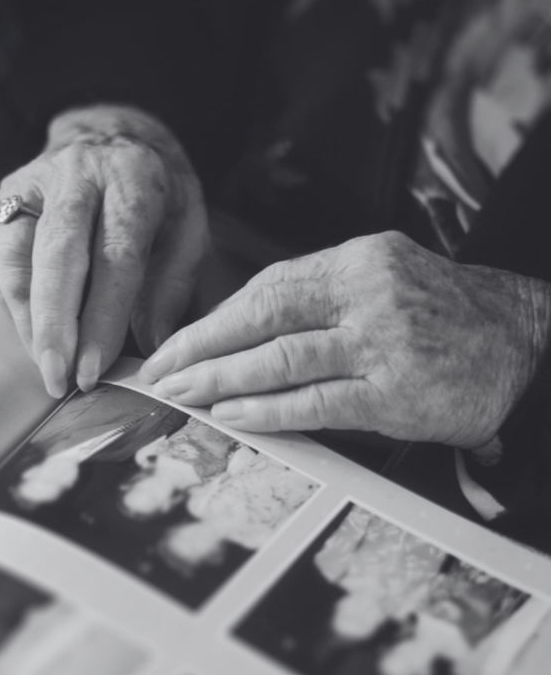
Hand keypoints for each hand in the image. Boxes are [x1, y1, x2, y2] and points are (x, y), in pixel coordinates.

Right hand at [0, 104, 207, 397]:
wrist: (116, 135)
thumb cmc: (157, 195)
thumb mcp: (190, 229)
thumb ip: (174, 284)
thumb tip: (152, 345)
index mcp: (132, 179)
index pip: (114, 258)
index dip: (101, 320)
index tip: (92, 371)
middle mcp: (76, 173)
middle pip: (56, 255)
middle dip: (53, 326)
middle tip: (56, 377)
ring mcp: (31, 181)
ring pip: (13, 254)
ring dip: (24, 318)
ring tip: (42, 362)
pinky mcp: (1, 196)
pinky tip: (20, 327)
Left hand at [140, 231, 550, 447]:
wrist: (525, 344)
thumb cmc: (446, 317)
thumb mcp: (386, 281)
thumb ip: (323, 299)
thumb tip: (243, 330)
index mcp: (358, 260)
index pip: (269, 285)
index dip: (215, 316)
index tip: (177, 340)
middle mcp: (367, 292)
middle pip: (263, 313)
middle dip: (201, 345)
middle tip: (159, 370)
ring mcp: (382, 342)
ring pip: (281, 357)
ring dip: (221, 378)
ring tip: (182, 394)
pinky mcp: (396, 392)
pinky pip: (316, 401)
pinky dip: (268, 409)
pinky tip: (233, 414)